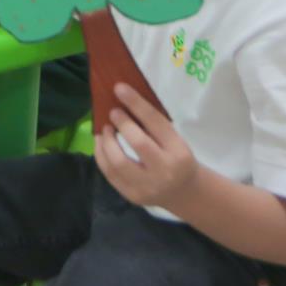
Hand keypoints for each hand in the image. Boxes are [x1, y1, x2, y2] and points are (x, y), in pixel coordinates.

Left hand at [95, 83, 200, 209]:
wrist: (183, 192)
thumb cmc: (177, 157)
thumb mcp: (175, 140)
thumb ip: (154, 125)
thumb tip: (125, 100)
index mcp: (179, 151)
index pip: (156, 123)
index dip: (136, 104)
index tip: (119, 89)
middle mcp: (164, 171)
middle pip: (138, 143)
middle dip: (122, 124)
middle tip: (113, 112)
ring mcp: (147, 186)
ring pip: (118, 162)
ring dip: (106, 141)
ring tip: (105, 129)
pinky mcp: (132, 196)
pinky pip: (110, 174)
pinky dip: (101, 155)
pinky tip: (101, 144)